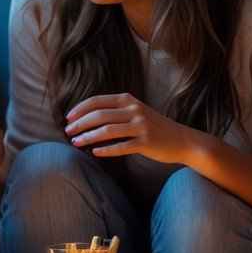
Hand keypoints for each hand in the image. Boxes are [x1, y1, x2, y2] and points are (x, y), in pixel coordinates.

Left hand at [65, 93, 197, 165]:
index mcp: (129, 100)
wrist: (183, 140)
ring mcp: (141, 126)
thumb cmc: (155, 127)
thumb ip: (116, 110)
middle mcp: (134, 110)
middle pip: (99, 115)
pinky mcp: (146, 142)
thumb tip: (87, 116)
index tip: (68, 118)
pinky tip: (95, 153)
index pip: (97, 101)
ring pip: (107, 130)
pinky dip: (106, 150)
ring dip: (88, 137)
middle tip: (68, 132)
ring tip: (76, 143)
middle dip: (80, 123)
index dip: (80, 109)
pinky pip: (121, 147)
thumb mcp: (136, 111)